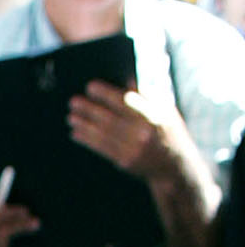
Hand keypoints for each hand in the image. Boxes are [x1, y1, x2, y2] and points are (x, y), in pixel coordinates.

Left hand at [68, 80, 185, 186]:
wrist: (175, 166)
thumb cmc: (170, 132)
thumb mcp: (166, 109)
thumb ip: (147, 95)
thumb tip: (127, 80)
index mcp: (153, 116)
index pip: (125, 102)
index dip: (106, 94)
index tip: (90, 87)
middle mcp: (142, 133)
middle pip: (110, 119)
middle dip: (90, 110)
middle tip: (73, 102)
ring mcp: (132, 150)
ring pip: (103, 135)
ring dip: (84, 125)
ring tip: (71, 117)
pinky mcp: (125, 162)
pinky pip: (102, 149)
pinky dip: (88, 140)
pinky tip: (77, 133)